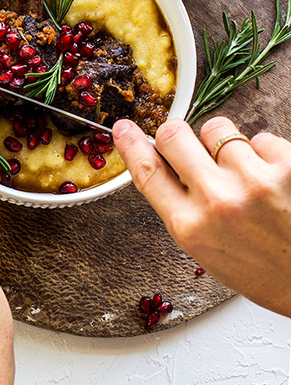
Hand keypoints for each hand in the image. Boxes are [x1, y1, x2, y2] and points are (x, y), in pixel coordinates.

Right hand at [113, 117, 290, 316]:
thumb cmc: (264, 269)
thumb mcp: (206, 248)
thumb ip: (180, 207)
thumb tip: (162, 163)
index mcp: (189, 227)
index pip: (147, 172)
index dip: (131, 145)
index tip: (124, 128)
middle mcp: (217, 202)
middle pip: (174, 135)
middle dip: (176, 135)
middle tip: (189, 146)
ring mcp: (254, 180)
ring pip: (218, 129)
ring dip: (226, 146)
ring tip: (245, 176)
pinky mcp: (289, 165)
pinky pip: (261, 136)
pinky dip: (264, 153)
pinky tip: (272, 179)